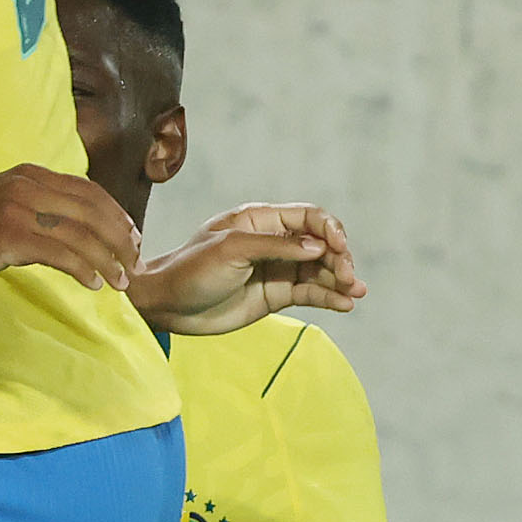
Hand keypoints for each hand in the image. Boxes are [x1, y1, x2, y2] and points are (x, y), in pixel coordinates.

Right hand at [0, 165, 138, 292]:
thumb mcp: (5, 203)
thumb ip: (38, 208)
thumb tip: (75, 232)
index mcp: (30, 174)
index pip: (88, 190)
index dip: (117, 214)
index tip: (133, 238)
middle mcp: (27, 185)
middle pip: (92, 210)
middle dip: (121, 239)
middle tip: (136, 263)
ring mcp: (17, 208)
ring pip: (80, 233)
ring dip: (107, 259)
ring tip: (120, 282)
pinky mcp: (8, 235)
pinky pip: (58, 253)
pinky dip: (82, 269)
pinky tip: (93, 283)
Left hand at [132, 203, 365, 336]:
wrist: (168, 305)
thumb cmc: (191, 269)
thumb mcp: (231, 250)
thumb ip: (275, 246)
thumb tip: (318, 247)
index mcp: (260, 220)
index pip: (308, 217)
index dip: (329, 229)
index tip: (338, 248)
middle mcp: (273, 242)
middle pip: (320, 244)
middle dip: (339, 257)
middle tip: (347, 276)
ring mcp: (276, 269)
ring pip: (319, 270)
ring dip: (340, 279)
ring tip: (354, 292)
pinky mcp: (276, 295)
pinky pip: (310, 292)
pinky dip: (329, 297)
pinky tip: (344, 304)